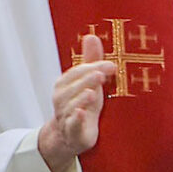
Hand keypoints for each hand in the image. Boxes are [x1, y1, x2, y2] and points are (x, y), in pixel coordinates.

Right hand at [38, 32, 118, 171]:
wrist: (69, 135)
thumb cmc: (83, 103)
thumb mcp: (88, 81)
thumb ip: (90, 60)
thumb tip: (91, 36)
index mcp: (65, 85)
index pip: (76, 73)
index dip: (92, 67)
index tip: (110, 65)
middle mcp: (62, 99)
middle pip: (72, 88)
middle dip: (86, 81)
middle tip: (100, 74)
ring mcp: (67, 116)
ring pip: (70, 106)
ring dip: (81, 98)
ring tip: (92, 92)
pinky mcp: (73, 132)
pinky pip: (72, 125)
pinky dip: (76, 119)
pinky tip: (82, 113)